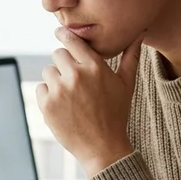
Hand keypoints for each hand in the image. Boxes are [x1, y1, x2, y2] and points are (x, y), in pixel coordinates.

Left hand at [37, 28, 143, 176]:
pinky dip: (47, 95)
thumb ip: (131, 56)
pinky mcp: (47, 105)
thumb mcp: (126, 84)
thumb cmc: (116, 114)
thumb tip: (139, 33)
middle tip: (73, 79)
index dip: (64, 35)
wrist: (103, 147)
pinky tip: (62, 106)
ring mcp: (60, 90)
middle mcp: (76, 75)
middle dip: (64, 63)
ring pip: (48, 71)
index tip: (60, 32)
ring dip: (55, 79)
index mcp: (95, 66)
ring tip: (70, 96)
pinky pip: (41, 88)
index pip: (72, 40)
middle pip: (58, 54)